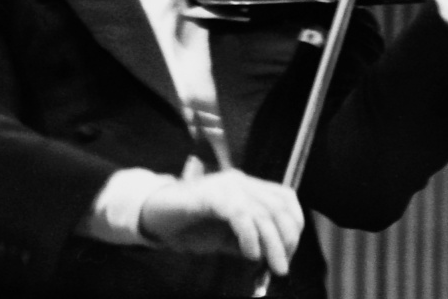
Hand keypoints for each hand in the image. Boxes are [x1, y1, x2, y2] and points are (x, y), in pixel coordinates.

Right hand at [139, 160, 303, 275]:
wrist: (153, 216)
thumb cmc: (190, 226)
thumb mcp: (227, 237)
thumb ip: (251, 242)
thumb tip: (274, 257)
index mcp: (248, 187)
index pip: (285, 198)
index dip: (294, 226)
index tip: (289, 253)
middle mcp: (241, 181)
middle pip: (278, 207)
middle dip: (286, 239)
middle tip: (282, 265)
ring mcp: (227, 185)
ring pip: (263, 213)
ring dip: (273, 244)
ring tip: (271, 266)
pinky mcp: (212, 195)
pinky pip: (241, 215)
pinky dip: (250, 237)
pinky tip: (249, 254)